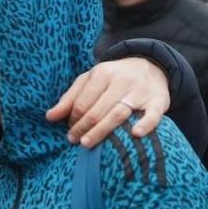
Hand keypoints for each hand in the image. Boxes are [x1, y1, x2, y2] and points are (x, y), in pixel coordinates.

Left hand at [46, 57, 168, 146]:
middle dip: (83, 126)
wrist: (151, 65)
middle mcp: (121, 81)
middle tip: (74, 140)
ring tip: (87, 143)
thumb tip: (49, 117)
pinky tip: (135, 134)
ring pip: (118, 112)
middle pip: (98, 108)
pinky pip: (153, 114)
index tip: (69, 131)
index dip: (73, 118)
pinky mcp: (158, 100)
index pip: (82, 101)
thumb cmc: (113, 78)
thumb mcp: (89, 81)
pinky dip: (145, 124)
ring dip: (101, 129)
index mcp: (102, 73)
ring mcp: (140, 91)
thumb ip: (70, 98)